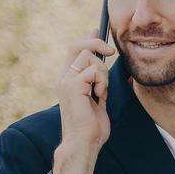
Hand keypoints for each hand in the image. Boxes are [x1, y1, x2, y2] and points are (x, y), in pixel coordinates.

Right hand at [54, 28, 115, 173]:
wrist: (84, 144)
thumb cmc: (92, 128)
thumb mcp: (99, 99)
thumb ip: (100, 83)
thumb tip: (106, 67)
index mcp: (68, 81)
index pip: (75, 51)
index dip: (88, 38)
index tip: (97, 29)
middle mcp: (63, 78)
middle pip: (77, 45)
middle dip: (96, 43)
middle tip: (111, 53)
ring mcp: (65, 81)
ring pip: (89, 57)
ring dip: (103, 73)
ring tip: (102, 93)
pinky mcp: (72, 86)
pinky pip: (94, 70)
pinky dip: (102, 82)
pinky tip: (99, 97)